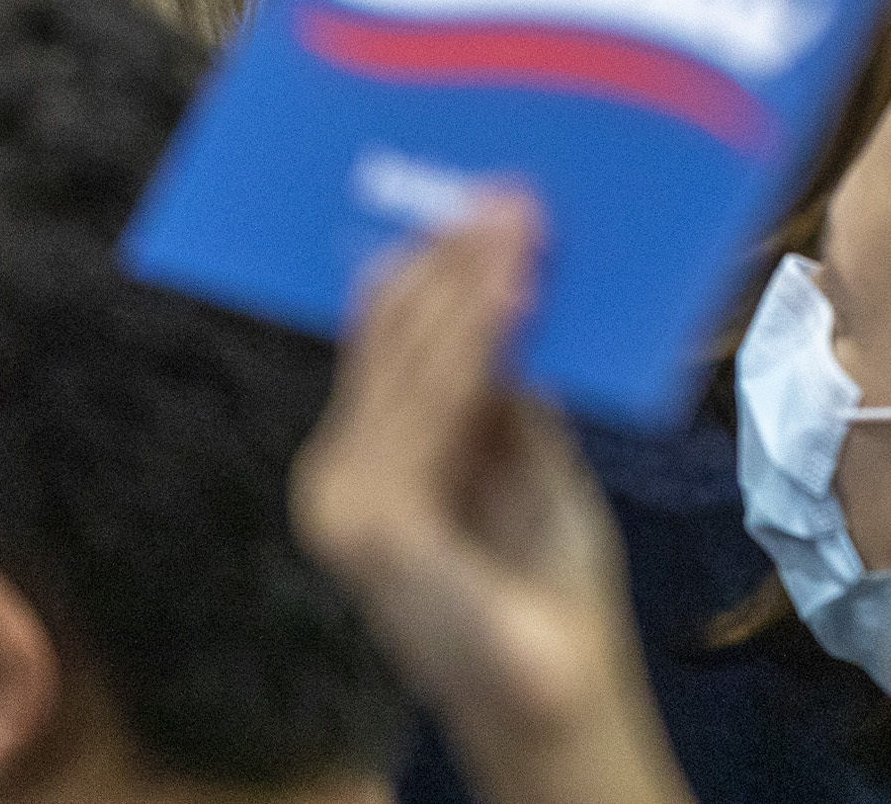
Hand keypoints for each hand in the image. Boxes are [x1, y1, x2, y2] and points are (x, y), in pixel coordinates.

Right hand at [293, 198, 642, 752]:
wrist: (552, 697)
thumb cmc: (539, 581)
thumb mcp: (521, 458)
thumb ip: (498, 388)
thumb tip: (501, 284)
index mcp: (366, 460)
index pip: (384, 342)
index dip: (432, 266)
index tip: (483, 200)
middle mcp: (339, 479)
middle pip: (390, 342)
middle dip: (452, 260)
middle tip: (511, 194)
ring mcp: (348, 507)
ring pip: (412, 362)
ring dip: (469, 286)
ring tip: (520, 227)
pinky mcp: (379, 528)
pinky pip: (432, 410)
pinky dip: (476, 343)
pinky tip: (514, 297)